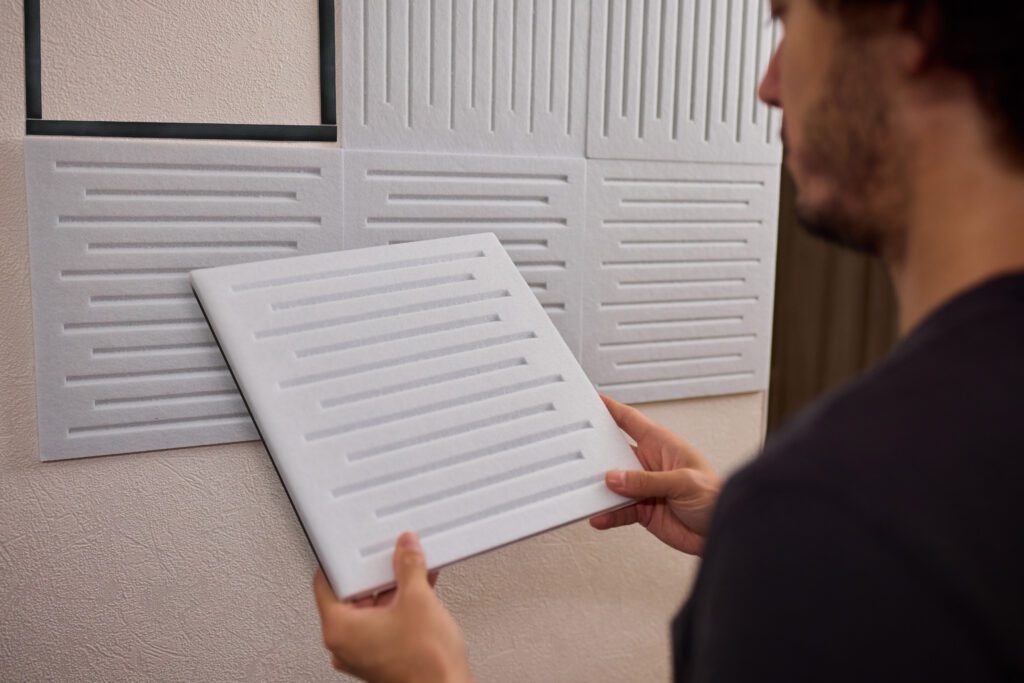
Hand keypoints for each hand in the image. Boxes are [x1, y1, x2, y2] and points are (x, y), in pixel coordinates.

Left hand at [313, 532, 472, 682]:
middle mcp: (345, 646)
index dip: (343, 562)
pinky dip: (399, 607)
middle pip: (352, 596)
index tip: (356, 550)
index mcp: (339, 630)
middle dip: (377, 575)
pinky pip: (384, 624)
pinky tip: (421, 592)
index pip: (327, 584)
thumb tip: (406, 549)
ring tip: (414, 574)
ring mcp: (364, 655)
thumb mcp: (418, 599)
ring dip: (393, 590)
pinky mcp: (382, 659)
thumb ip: (409, 566)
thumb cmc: (426, 664)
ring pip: (371, 611)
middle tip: (393, 559)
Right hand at [590, 395, 722, 555]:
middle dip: (597, 455)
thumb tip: (616, 477)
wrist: (722, 533)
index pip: (631, 421)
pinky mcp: (644, 510)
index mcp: (663, 445)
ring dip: (600, 489)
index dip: (611, 409)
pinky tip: (599, 516)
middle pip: (615, 453)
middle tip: (576, 456)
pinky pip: (619, 510)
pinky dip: (608, 514)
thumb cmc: (717, 498)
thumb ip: (647, 480)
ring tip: (586, 493)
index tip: (591, 401)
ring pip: (614, 484)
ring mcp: (645, 487)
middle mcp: (650, 464)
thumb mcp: (684, 482)